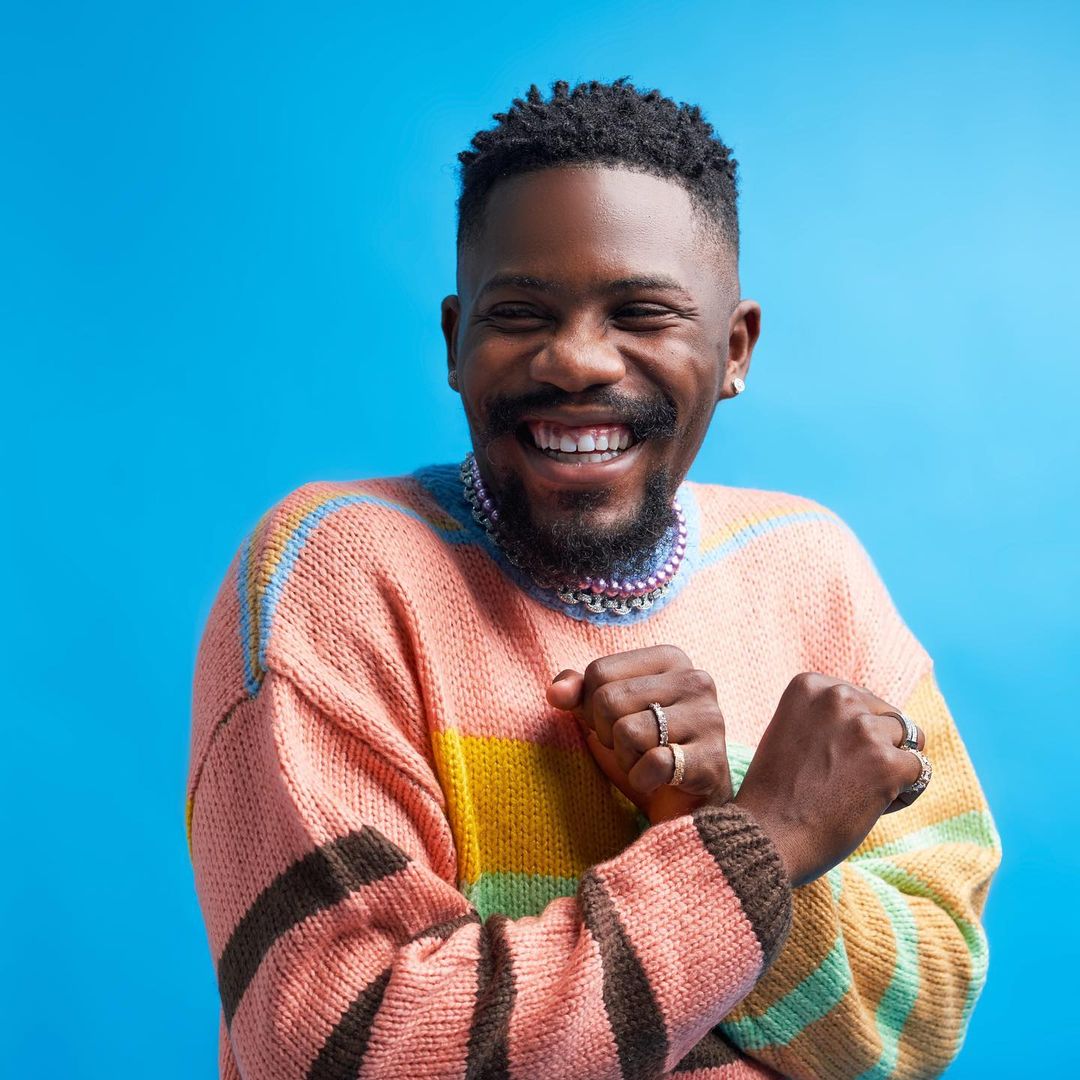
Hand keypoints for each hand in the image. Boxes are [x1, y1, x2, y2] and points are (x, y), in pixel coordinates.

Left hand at [546, 645, 732, 824]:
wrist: (687, 802)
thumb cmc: (644, 749)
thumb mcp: (605, 715)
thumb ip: (578, 693)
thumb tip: (556, 692)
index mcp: (670, 658)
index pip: (599, 671)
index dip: (593, 707)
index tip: (618, 723)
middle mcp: (695, 680)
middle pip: (609, 700)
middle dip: (608, 734)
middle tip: (632, 748)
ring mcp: (709, 718)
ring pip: (628, 732)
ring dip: (626, 759)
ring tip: (647, 763)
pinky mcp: (712, 759)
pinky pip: (653, 764)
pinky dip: (642, 780)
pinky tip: (658, 781)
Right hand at [734, 672, 928, 886]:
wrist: (766, 837)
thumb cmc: (776, 793)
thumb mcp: (792, 732)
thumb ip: (826, 716)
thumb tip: (874, 716)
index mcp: (809, 685)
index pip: (861, 699)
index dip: (853, 734)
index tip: (825, 760)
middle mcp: (837, 697)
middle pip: (887, 717)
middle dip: (877, 748)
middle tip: (843, 781)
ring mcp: (863, 729)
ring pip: (909, 741)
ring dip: (892, 768)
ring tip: (859, 794)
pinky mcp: (887, 763)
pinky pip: (921, 770)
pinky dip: (905, 792)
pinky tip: (874, 807)